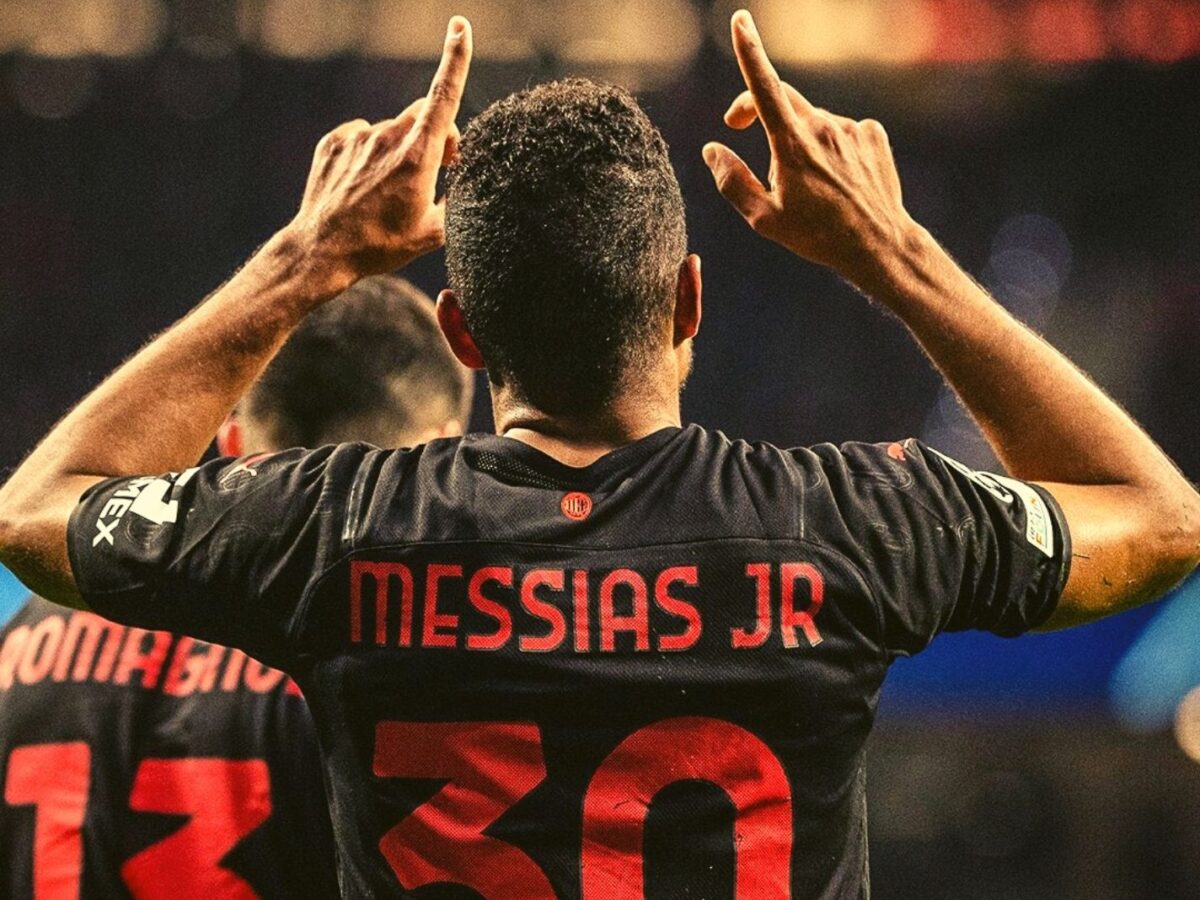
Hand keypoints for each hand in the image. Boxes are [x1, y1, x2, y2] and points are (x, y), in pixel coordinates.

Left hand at [288, 16, 472, 292]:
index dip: (455, 59)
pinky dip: (370, 153)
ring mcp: (358, 137)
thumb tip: (463, 181)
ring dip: (400, 150)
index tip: (459, 27)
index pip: (443, 96)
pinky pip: (362, 136)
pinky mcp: (334, 142)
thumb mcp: (433, 232)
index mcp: (419, 157)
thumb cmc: (381, 245)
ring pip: (392, 130)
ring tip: (389, 191)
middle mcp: (388, 137)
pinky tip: (364, 183)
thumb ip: (455, 198)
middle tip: (437, 170)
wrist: (322, 251)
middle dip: (435, 136)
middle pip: (422, 116)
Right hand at [703, 10, 914, 284]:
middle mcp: (823, 127)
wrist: (878, 245)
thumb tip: (712, 150)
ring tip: (807, 184)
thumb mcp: (764, 218)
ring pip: (812, 120)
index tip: (741, 21)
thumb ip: (732, 181)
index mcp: (792, 144)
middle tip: (737, 128)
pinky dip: (831, 146)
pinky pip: (843, 130)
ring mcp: (852, 128)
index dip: (750, 51)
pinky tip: (837, 178)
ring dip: (797, 138)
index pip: (764, 87)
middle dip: (755, 106)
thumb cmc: (817, 236)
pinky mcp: (873, 135)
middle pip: (782, 97)